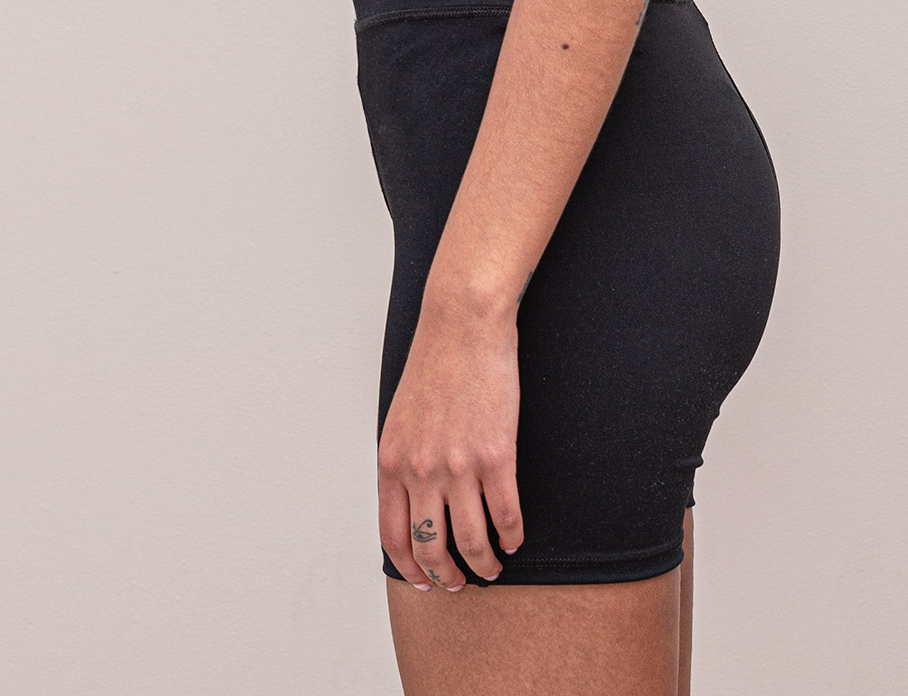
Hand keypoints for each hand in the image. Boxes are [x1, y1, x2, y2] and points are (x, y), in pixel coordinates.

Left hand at [377, 303, 523, 589]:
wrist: (462, 325)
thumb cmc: (434, 363)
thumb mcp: (401, 417)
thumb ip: (404, 460)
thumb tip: (412, 498)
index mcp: (393, 462)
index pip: (393, 536)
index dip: (410, 567)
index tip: (425, 580)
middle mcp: (421, 471)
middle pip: (430, 546)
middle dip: (447, 575)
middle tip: (461, 582)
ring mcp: (459, 465)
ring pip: (470, 540)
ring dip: (483, 563)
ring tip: (493, 567)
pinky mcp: (496, 454)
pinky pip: (505, 513)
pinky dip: (512, 535)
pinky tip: (515, 538)